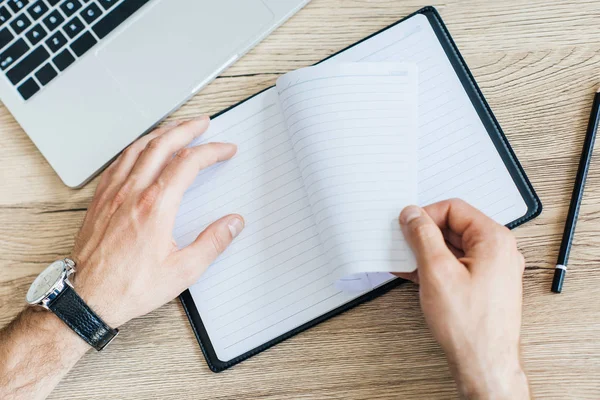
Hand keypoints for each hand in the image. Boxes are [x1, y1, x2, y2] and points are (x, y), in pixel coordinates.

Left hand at [71, 116, 243, 327]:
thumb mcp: (183, 271)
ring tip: (176, 128)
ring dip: (161, 133)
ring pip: (138, 148)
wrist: (87, 297)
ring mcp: (113, 193)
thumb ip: (213, 243)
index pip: (188, 163)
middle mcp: (133, 192)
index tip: (225, 150)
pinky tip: (141, 149)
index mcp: (156, 206)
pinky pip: (119, 161)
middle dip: (187, 129)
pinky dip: (136, 147)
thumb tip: (233, 223)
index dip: (211, 151)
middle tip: (202, 123)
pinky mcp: (100, 199)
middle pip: (162, 145)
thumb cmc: (130, 286)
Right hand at [396, 199, 529, 398]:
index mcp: (493, 239)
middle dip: (425, 234)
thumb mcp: (436, 271)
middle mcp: (498, 251)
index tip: (406, 226)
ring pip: (454, 247)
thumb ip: (422, 236)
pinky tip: (414, 274)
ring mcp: (493, 269)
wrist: (484, 363)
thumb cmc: (469, 325)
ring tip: (404, 260)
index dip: (425, 215)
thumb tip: (412, 215)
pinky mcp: (485, 285)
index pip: (454, 208)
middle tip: (402, 243)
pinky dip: (436, 266)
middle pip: (454, 226)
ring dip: (427, 251)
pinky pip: (457, 265)